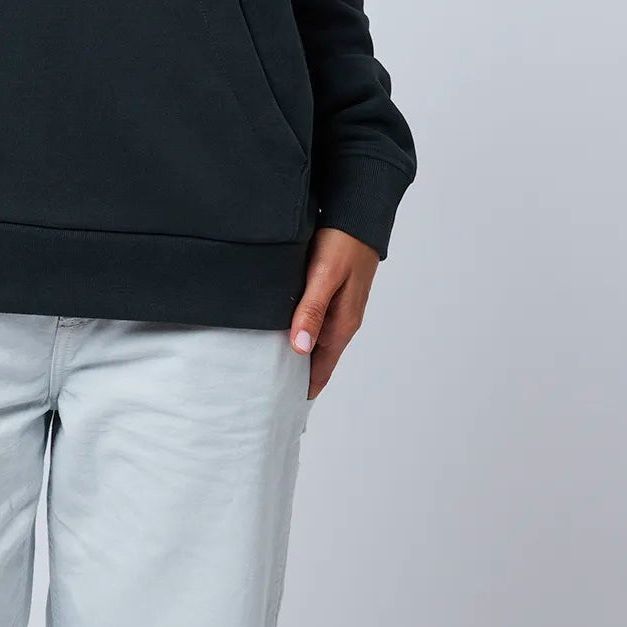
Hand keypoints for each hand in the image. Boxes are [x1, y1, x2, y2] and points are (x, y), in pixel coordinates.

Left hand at [288, 226, 379, 400]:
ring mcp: (338, 308)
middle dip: (297, 378)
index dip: (304, 390)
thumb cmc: (342, 243)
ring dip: (298, 356)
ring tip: (271, 371)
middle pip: (317, 360)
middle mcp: (342, 321)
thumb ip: (312, 311)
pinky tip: (283, 333)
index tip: (283, 410)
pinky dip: (300, 334)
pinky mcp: (332, 294)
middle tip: (269, 396)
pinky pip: (315, 323)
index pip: (321, 370)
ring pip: (315, 342)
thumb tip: (299, 348)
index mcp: (342, 324)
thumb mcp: (324, 276)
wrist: (357, 215)